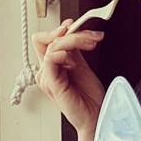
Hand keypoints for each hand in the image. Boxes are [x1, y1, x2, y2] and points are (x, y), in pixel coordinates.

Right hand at [33, 20, 106, 140]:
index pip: (45, 40)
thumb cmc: (89, 96)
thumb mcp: (81, 66)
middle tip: (90, 36)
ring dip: (74, 40)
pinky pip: (51, 59)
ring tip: (92, 44)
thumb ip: (73, 50)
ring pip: (53, 46)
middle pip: (44, 39)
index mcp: (52, 66)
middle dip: (68, 32)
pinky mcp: (51, 84)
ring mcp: (47, 77)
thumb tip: (70, 30)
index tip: (75, 24)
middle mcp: (46, 71)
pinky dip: (64, 53)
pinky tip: (76, 58)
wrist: (96, 116)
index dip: (58, 29)